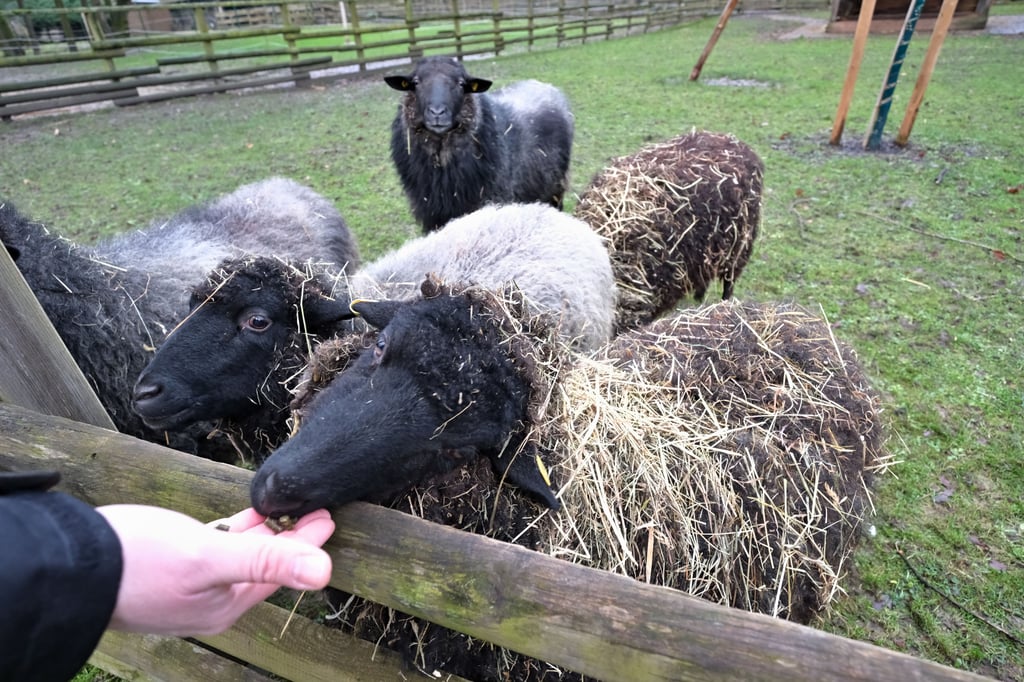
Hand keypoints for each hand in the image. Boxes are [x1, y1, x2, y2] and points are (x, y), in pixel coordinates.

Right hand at [96, 505, 334, 635]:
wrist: (66, 567)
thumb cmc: (137, 563)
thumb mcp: (208, 557)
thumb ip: (264, 560)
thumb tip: (324, 571)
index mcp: (224, 605)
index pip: (279, 571)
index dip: (307, 542)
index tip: (329, 514)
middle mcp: (208, 601)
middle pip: (263, 565)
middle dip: (290, 537)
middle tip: (314, 506)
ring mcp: (186, 586)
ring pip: (238, 556)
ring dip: (263, 532)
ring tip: (283, 506)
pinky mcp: (166, 567)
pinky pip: (213, 549)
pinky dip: (232, 532)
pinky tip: (236, 517)